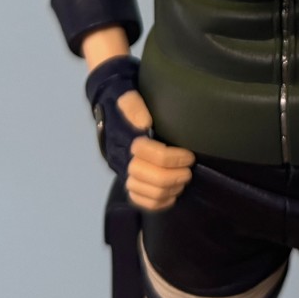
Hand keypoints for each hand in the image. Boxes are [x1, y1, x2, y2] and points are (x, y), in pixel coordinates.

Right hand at [84, 55, 195, 211]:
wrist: (110, 105)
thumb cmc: (123, 99)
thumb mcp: (127, 95)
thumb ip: (134, 106)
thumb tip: (144, 124)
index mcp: (124, 139)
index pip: (148, 155)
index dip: (171, 158)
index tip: (188, 155)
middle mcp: (122, 159)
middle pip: (148, 177)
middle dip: (173, 176)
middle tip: (188, 170)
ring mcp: (124, 172)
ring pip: (146, 192)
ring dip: (169, 189)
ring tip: (182, 180)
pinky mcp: (128, 180)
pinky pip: (140, 201)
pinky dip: (158, 202)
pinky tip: (172, 195)